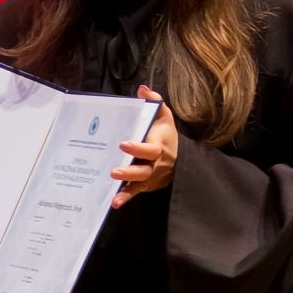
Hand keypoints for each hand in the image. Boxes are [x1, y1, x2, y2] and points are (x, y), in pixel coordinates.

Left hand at [111, 86, 178, 209]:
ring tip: (113, 197)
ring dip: (126, 190)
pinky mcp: (145, 185)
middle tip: (113, 171)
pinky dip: (126, 198)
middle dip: (129, 171)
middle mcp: (156, 164)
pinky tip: (114, 203)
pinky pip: (135, 192)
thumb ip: (154, 102)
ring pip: (139, 184)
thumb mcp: (163, 116)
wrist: (179, 158)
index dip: (138, 147)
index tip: (123, 144)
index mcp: (159, 146)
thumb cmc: (165, 134)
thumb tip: (142, 89)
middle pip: (144, 170)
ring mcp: (151, 176)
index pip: (150, 149)